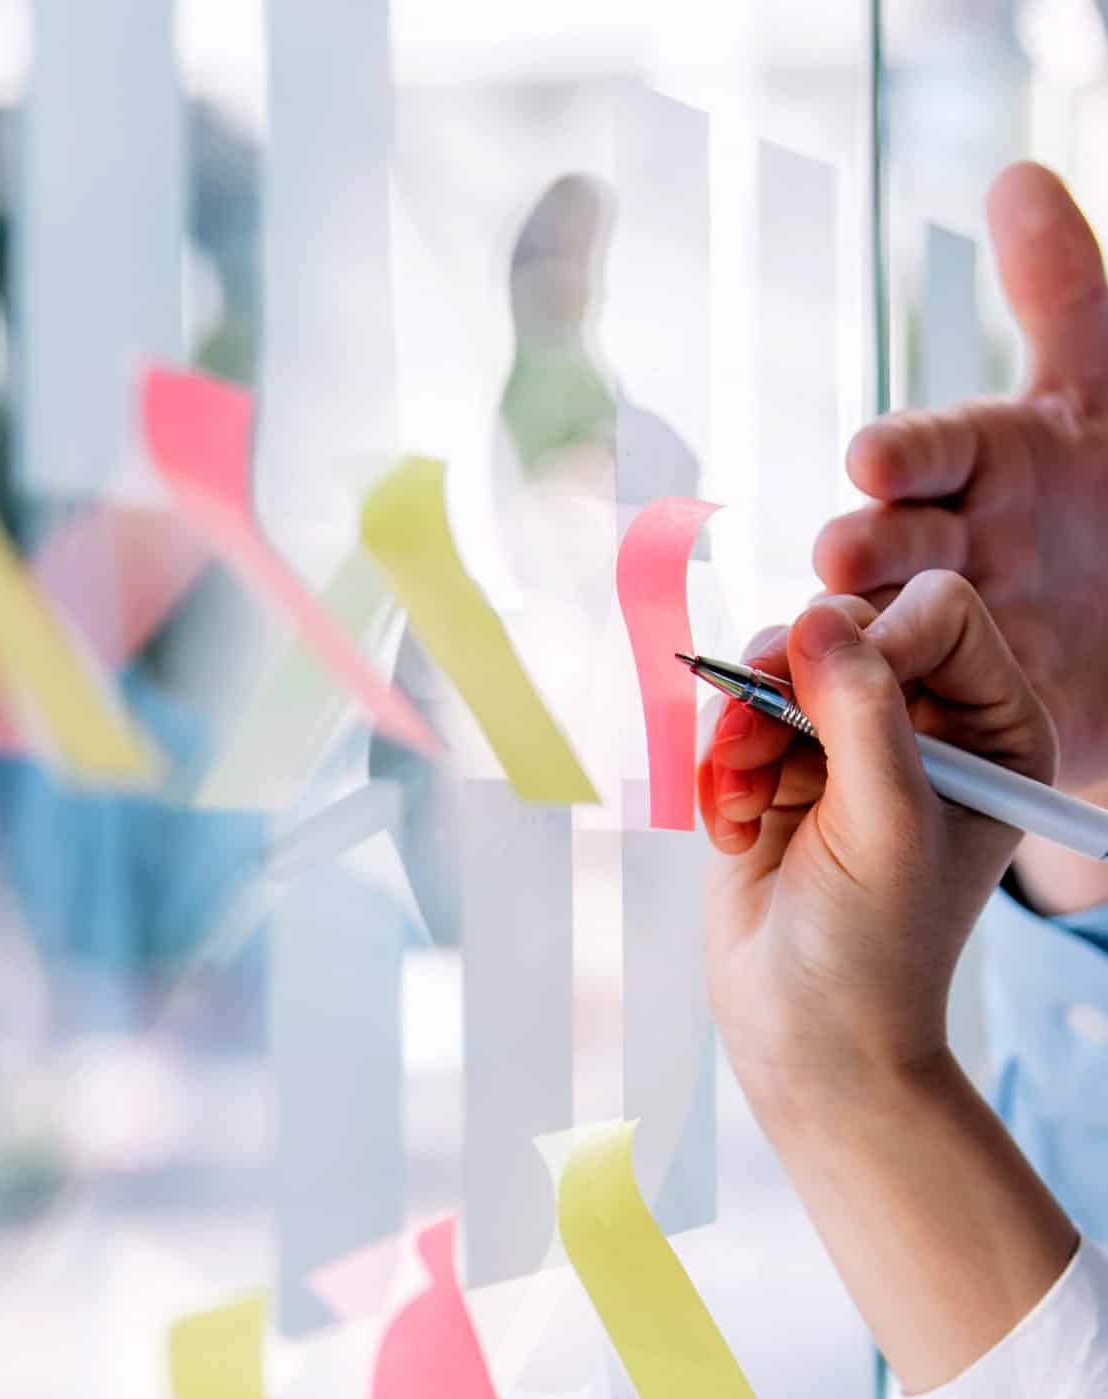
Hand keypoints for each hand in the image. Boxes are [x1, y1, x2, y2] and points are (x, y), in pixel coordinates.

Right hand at [699, 572, 1054, 1118]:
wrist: (808, 1038)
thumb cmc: (873, 952)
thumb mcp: (885, 825)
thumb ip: (861, 713)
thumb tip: (817, 617)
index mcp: (993, 730)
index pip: (942, 613)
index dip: (882, 635)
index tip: (833, 696)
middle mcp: (926, 726)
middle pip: (849, 625)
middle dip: (790, 681)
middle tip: (754, 739)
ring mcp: (846, 746)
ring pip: (777, 666)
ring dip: (742, 729)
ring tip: (740, 800)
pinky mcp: (779, 773)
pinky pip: (731, 718)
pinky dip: (719, 771)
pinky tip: (731, 832)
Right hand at [816, 162, 1107, 790]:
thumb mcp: (1104, 400)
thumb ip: (1062, 295)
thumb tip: (1014, 179)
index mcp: (977, 472)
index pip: (932, 453)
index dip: (906, 457)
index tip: (876, 460)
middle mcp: (942, 553)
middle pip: (888, 550)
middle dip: (864, 553)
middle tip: (844, 560)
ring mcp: (937, 643)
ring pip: (867, 640)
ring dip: (833, 648)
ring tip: (809, 652)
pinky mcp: (953, 726)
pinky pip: (885, 730)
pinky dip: (838, 734)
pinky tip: (805, 734)